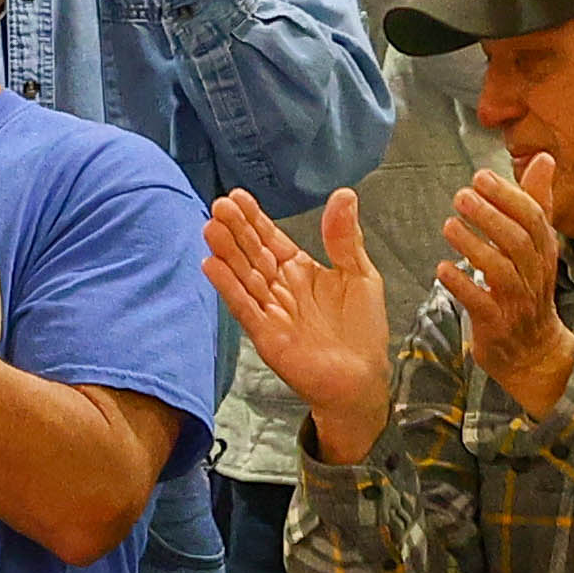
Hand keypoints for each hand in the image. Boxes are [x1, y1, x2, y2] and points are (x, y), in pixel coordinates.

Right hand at [204, 186, 394, 462]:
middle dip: (236, 230)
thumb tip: (344, 194)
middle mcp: (280, 287)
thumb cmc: (362, 329)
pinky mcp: (266, 333)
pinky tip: (211, 266)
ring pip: (244, 276)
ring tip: (210, 228)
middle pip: (252, 253)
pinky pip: (244, 307)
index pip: (270, 238)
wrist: (362, 378)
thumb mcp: (360, 274)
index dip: (254, 219)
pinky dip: (228, 287)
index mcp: (299, 269)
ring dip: (226, 253)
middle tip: (219, 205)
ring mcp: (270, 310)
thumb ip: (344, 238)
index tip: (237, 197)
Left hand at [437, 158, 573, 416]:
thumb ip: (537, 202)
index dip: (508, 195)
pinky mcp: (496, 325)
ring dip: (473, 246)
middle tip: (460, 195)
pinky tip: (442, 268)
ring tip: (448, 225)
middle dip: (490, 216)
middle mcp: (534, 274)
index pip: (534, 218)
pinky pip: (480, 303)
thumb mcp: (537, 246)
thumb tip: (545, 158)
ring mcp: (517, 302)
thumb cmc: (529, 287)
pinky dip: (461, 285)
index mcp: (544, 251)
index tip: (480, 175)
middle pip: (518, 241)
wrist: (533, 352)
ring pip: (501, 270)